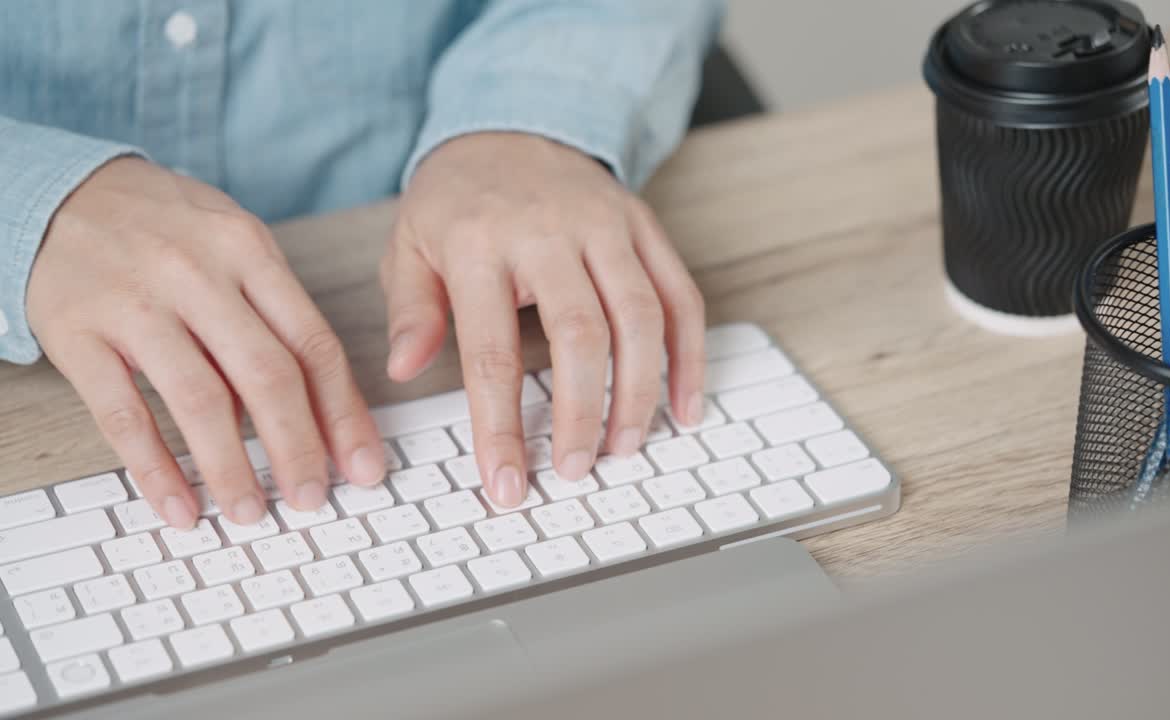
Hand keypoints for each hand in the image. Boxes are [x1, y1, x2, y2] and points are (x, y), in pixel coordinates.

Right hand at [27, 158, 384, 528]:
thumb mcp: (233, 243)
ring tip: (250, 512)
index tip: (362, 465)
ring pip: (199, 400)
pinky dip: (155, 469)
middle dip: (297, 447)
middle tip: (311, 499)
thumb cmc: (164, 227)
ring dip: (231, 468)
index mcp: (248, 250)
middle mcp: (197, 274)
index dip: (344, 414)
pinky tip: (179, 505)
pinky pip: (123, 414)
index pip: (313, 344)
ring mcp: (134, 304)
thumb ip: (275, 313)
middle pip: (266, 375)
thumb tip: (321, 408)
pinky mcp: (77, 333)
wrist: (60, 191)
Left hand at [383, 132, 705, 506]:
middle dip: (581, 414)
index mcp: (479, 243)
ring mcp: (606, 226)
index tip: (505, 485)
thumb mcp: (410, 243)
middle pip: (580, 334)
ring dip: (640, 392)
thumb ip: (411, 308)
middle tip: (576, 471)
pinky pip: (681, 295)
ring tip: (627, 447)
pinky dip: (689, 356)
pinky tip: (684, 405)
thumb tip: (405, 370)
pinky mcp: (645, 226)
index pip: (490, 352)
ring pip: (640, 316)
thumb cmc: (458, 200)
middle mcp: (549, 232)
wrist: (512, 122)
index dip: (499, 427)